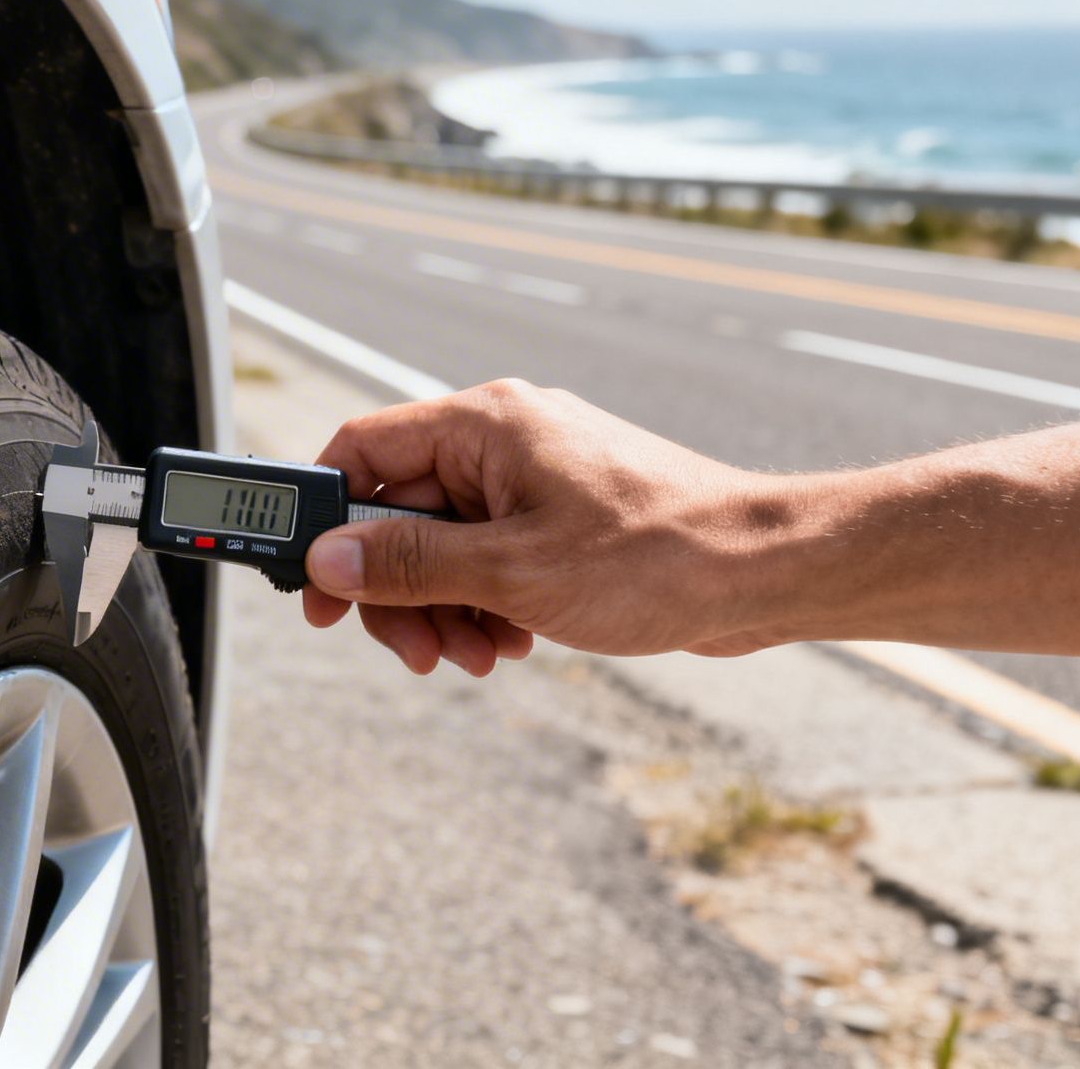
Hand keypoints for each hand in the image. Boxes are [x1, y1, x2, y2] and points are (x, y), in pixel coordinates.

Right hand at [302, 380, 781, 675]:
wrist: (766, 571)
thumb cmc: (658, 555)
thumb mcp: (514, 571)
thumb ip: (410, 564)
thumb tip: (328, 558)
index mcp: (485, 425)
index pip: (361, 450)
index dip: (323, 517)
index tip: (314, 583)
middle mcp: (502, 440)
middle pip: (397, 512)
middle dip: (396, 589)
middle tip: (412, 651)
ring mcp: (532, 479)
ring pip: (441, 546)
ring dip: (442, 609)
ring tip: (478, 654)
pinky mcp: (558, 518)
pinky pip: (487, 559)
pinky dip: (484, 605)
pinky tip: (511, 642)